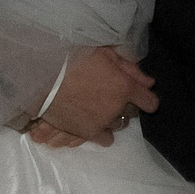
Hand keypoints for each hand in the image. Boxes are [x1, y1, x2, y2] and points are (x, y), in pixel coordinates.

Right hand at [28, 45, 157, 147]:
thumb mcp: (105, 54)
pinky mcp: (87, 133)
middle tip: (109, 93)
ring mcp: (102, 122)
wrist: (44, 75)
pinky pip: (105, 139)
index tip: (140, 95)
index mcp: (124, 87)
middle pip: (132, 113)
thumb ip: (129, 69)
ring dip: (113, 117)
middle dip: (125, 104)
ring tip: (98, 107)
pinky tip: (94, 122)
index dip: (146, 98)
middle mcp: (117, 108)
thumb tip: (150, 83)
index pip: (150, 102)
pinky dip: (102, 132)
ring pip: (118, 125)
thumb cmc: (74, 58)